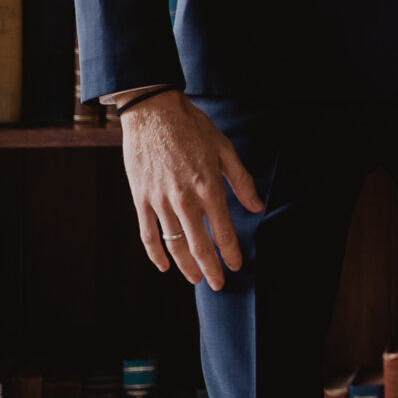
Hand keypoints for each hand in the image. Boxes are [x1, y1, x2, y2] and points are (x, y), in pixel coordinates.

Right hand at [119, 93, 264, 289]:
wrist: (153, 113)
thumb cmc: (193, 128)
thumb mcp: (224, 150)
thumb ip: (241, 181)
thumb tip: (256, 206)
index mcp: (208, 187)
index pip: (223, 231)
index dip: (231, 252)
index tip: (237, 265)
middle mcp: (184, 199)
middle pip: (198, 245)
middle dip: (211, 269)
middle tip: (219, 285)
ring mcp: (159, 201)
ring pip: (174, 244)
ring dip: (186, 266)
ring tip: (196, 279)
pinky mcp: (141, 199)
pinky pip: (148, 235)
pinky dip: (156, 254)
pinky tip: (165, 266)